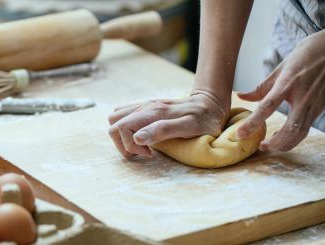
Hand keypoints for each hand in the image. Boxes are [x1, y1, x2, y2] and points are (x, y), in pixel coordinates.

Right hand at [108, 92, 229, 157]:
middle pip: (114, 124)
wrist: (210, 104)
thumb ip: (163, 130)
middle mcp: (145, 106)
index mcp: (153, 112)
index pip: (121, 128)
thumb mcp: (190, 127)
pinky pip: (125, 115)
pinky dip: (127, 129)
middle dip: (123, 143)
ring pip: (117, 119)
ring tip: (143, 145)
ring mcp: (145, 106)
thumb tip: (138, 138)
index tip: (149, 153)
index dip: (130, 146)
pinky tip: (143, 136)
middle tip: (144, 151)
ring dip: (124, 136)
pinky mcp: (147, 108)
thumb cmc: (204, 120)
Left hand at [237, 31, 324, 151]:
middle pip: (290, 128)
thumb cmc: (305, 55)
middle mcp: (303, 96)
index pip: (267, 107)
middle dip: (275, 143)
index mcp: (288, 83)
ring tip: (269, 145)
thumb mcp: (280, 68)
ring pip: (301, 133)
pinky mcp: (319, 108)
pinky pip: (306, 128)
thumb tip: (241, 96)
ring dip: (285, 144)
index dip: (252, 122)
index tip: (240, 134)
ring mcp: (314, 104)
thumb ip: (261, 87)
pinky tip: (282, 137)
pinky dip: (293, 138)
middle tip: (260, 147)